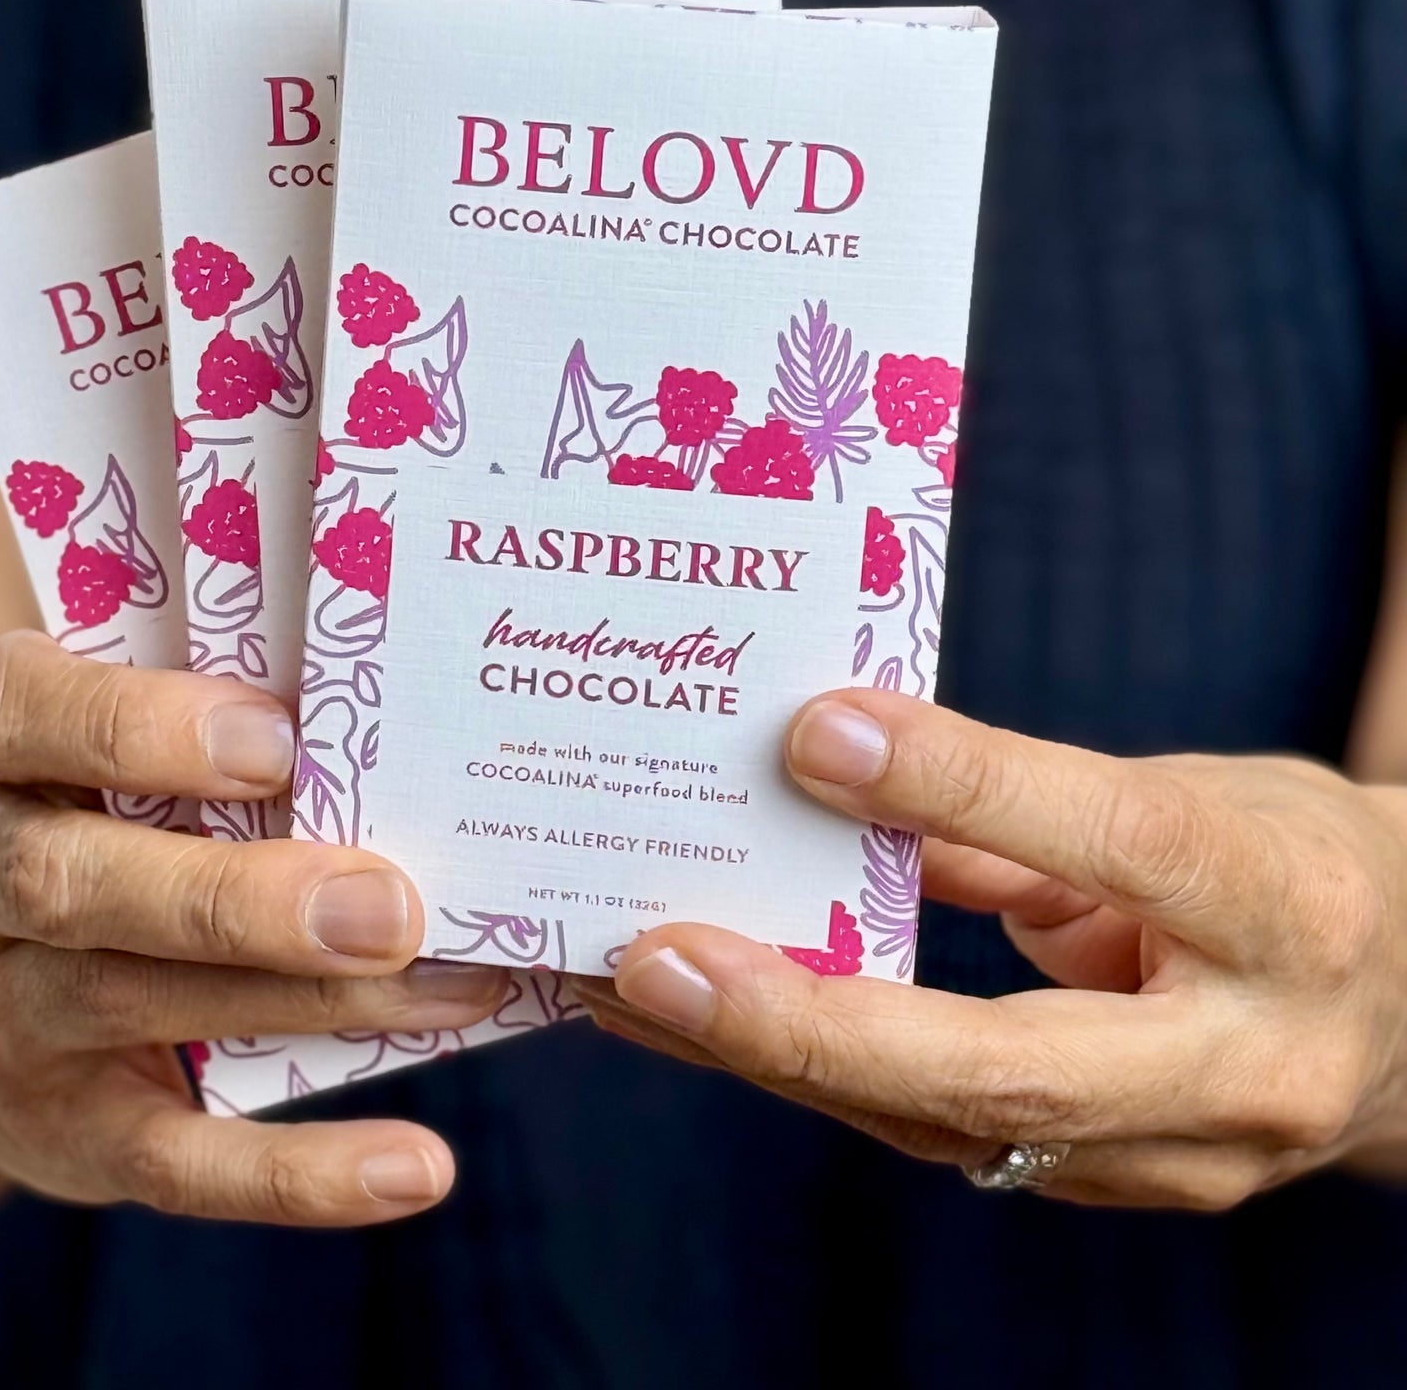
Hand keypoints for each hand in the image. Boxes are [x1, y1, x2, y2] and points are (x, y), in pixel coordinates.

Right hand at [0, 631, 504, 1226]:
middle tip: (389, 902)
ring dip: (303, 1000)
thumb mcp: (77, 735)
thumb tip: (396, 708)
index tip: (276, 736)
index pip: (23, 717)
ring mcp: (3, 1014)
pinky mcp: (63, 1131)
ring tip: (449, 988)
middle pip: (76, 884)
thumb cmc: (63, 805)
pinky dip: (301, 1173)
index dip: (142, 729)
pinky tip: (415, 1168)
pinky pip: (177, 1161)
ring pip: (135, 1006)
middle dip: (237, 897)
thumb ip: (196, 711)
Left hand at [576, 692, 1406, 1208]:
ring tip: (634, 987)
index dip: (966, 784)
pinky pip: (952, 1137)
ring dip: (778, 1057)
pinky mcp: (1123, 1190)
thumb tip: (841, 773)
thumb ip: (1029, 806)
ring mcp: (1187, 1157)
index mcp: (1282, 906)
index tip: (815, 731)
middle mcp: (1248, 1059)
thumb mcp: (1190, 794)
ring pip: (955, 1125)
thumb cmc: (1285, 864)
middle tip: (656, 959)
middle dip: (813, 1023)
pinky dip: (828, 1075)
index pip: (1117, 841)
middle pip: (1010, 1065)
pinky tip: (718, 1022)